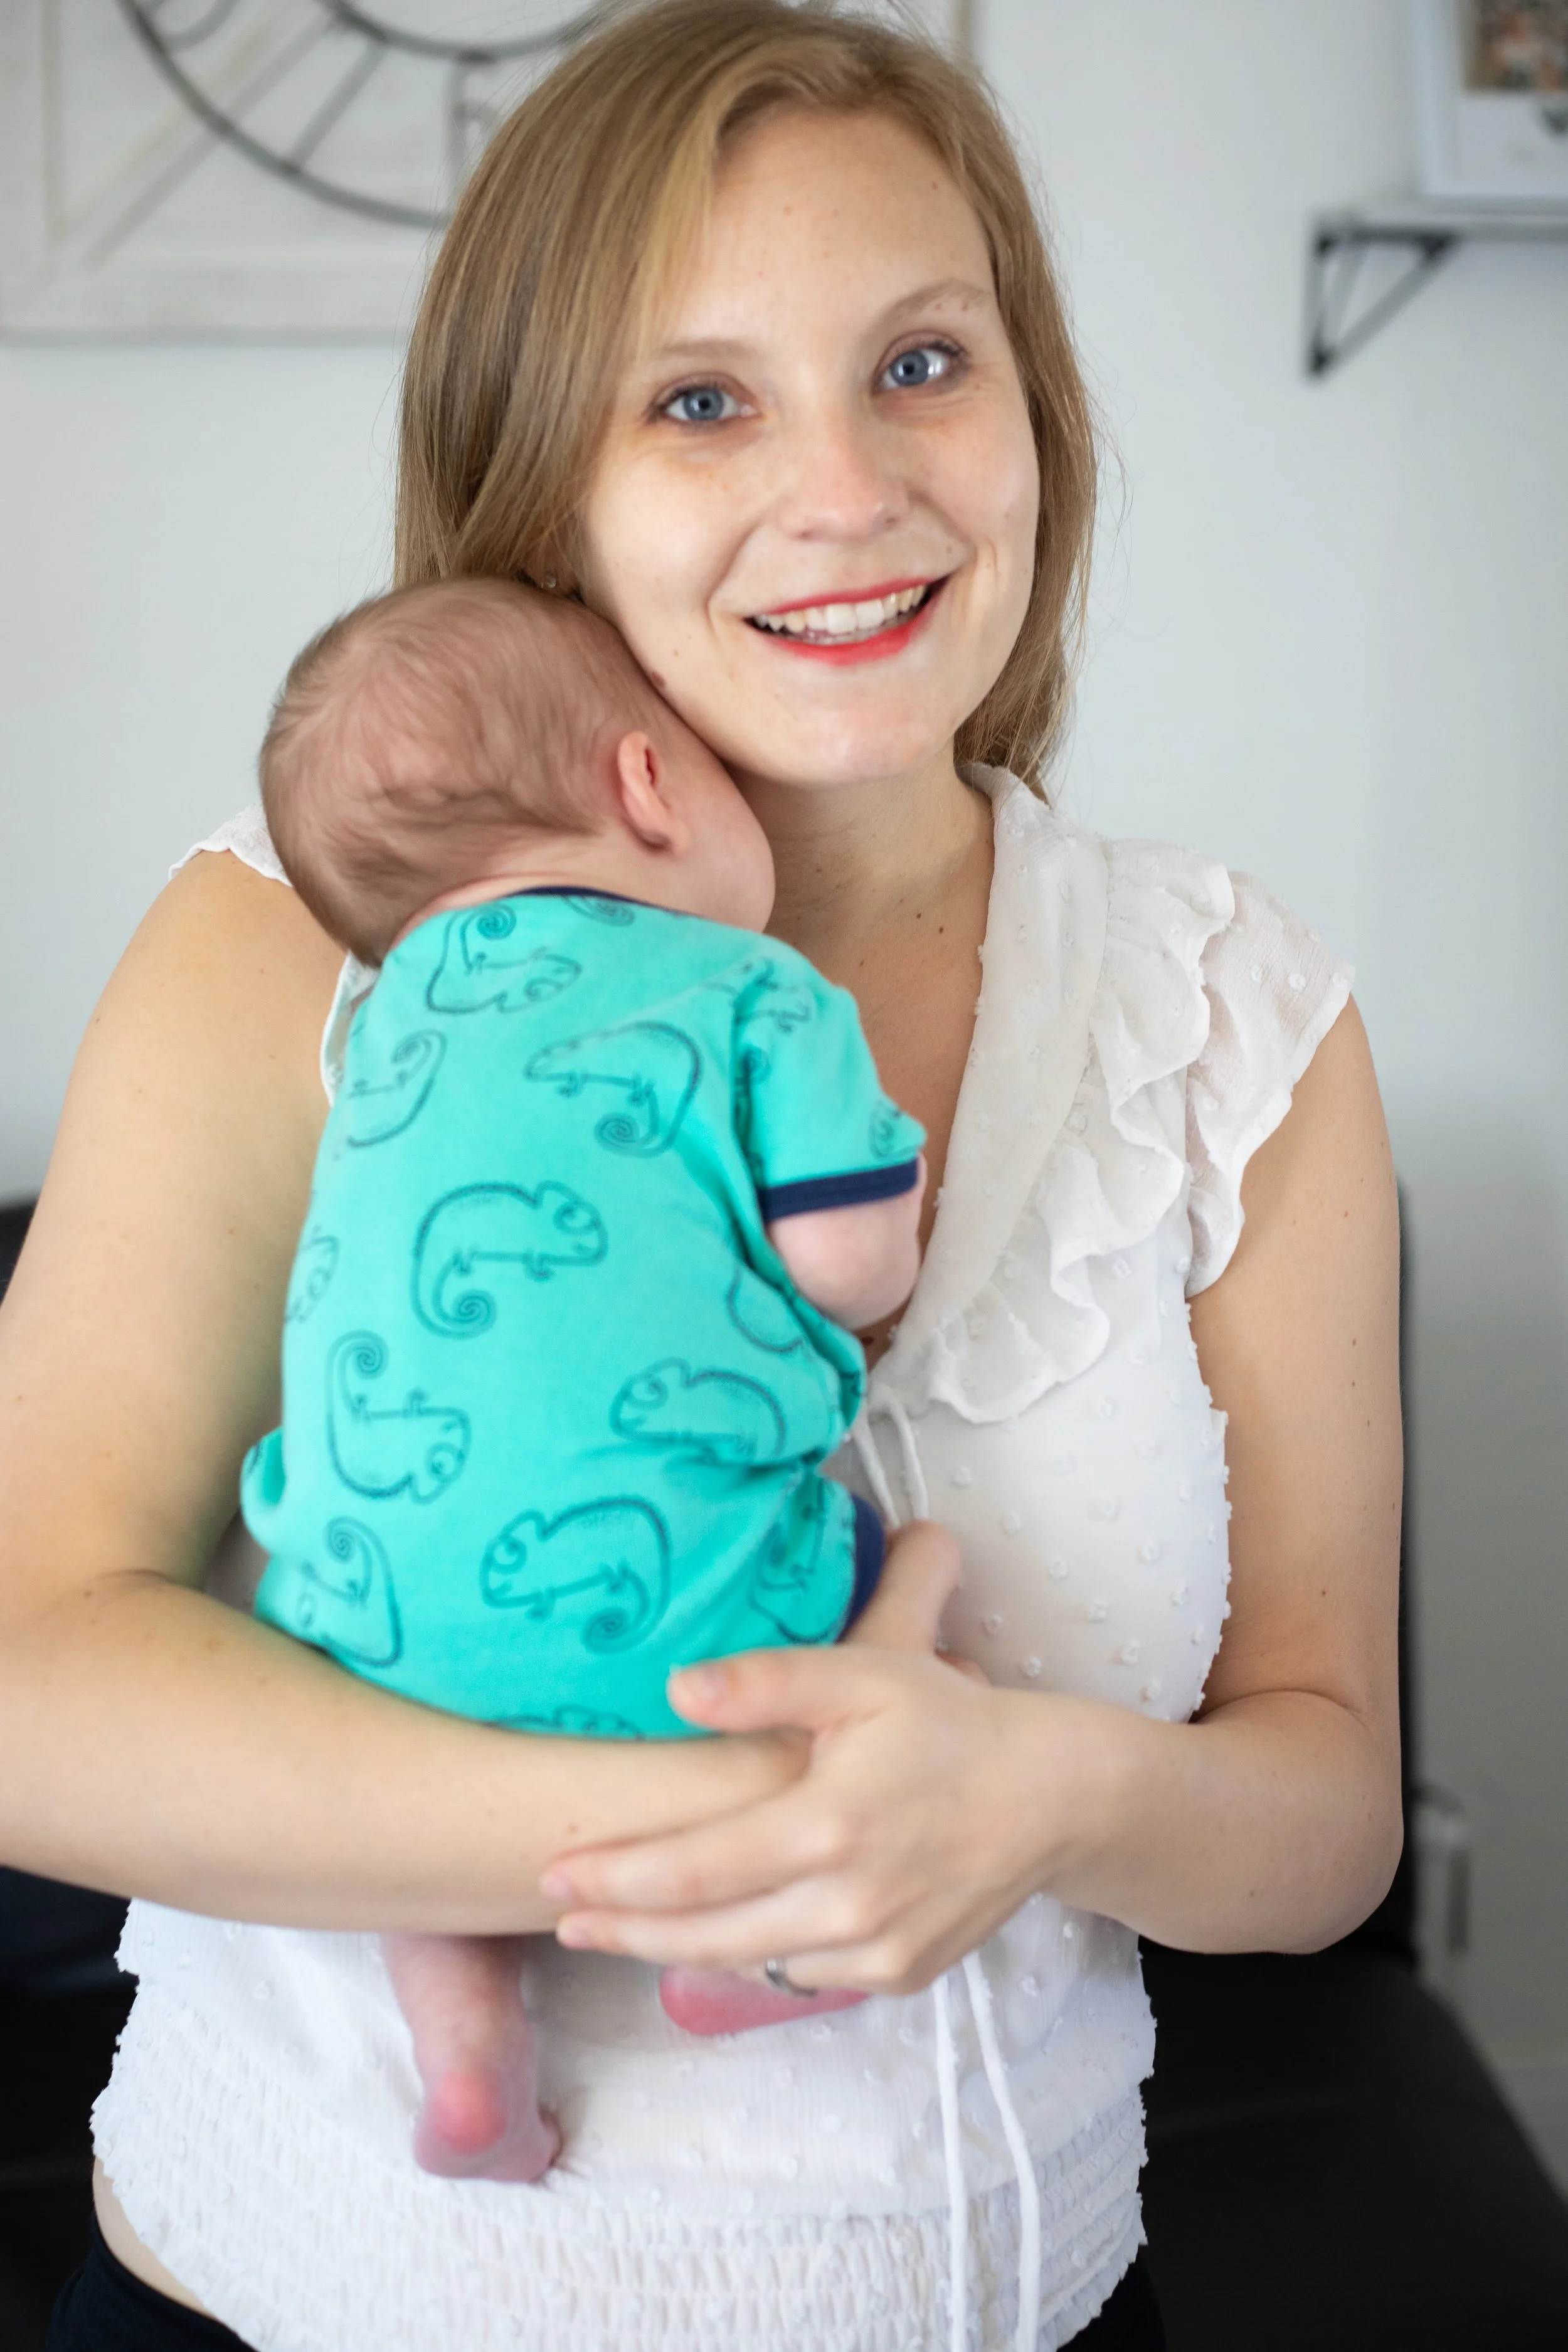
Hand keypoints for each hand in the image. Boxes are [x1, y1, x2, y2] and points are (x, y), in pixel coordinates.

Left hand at [540, 1521, 1112, 1994]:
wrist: (1053, 1795)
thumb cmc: (952, 1721)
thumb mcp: (864, 1675)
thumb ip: (767, 1681)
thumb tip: (676, 1689)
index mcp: (825, 1828)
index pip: (692, 1871)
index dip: (615, 1880)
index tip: (553, 1878)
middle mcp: (845, 1904)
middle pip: (703, 1934)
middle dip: (622, 1930)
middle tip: (558, 1922)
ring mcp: (874, 1949)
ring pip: (749, 1961)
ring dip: (677, 1949)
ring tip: (619, 1929)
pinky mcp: (899, 1972)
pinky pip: (804, 1972)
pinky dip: (756, 1955)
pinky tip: (726, 1932)